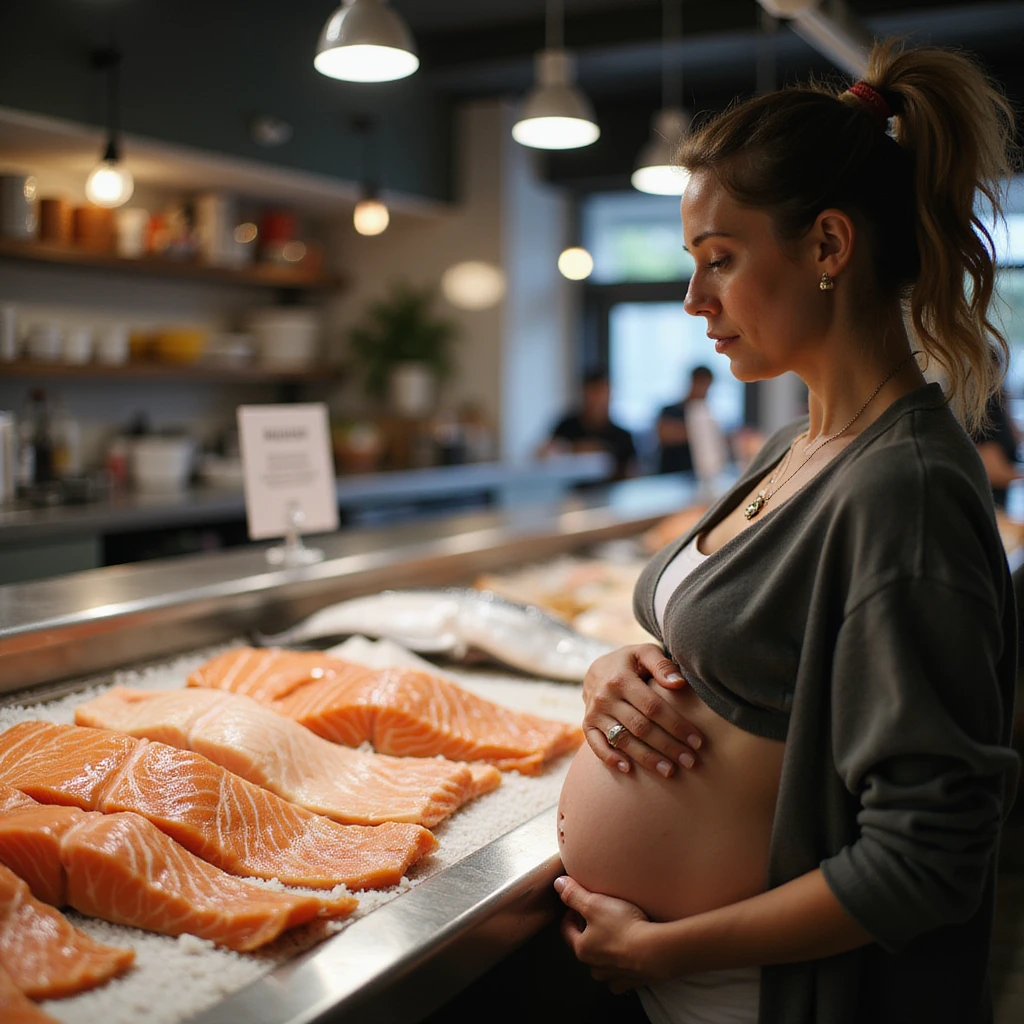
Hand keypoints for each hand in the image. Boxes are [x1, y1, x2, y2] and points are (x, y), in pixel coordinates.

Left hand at [555, 875, 659, 992]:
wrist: (655, 952)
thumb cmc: (623, 927)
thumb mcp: (594, 903)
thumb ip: (574, 894)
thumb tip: (558, 884)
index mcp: (582, 949)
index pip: (567, 930)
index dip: (570, 913)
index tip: (577, 903)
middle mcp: (595, 967)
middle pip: (585, 946)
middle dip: (588, 932)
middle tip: (598, 916)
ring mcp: (614, 976)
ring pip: (603, 963)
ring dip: (606, 950)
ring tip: (616, 933)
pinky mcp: (633, 981)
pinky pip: (623, 974)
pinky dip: (624, 965)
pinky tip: (631, 953)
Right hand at [582, 644, 701, 776]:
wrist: (597, 669)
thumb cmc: (630, 662)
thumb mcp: (644, 653)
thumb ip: (662, 665)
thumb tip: (679, 684)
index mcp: (621, 678)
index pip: (653, 707)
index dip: (676, 725)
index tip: (697, 741)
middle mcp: (605, 697)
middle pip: (641, 727)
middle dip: (668, 746)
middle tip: (690, 761)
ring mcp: (594, 713)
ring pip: (623, 740)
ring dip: (647, 758)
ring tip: (669, 771)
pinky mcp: (587, 724)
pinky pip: (596, 745)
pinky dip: (610, 758)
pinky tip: (629, 770)